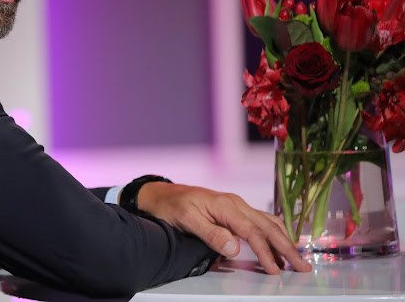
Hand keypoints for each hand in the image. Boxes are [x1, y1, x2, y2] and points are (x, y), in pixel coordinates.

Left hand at [136, 182, 311, 273]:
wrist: (160, 194)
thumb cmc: (171, 206)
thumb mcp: (186, 220)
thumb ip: (211, 234)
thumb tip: (235, 248)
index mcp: (226, 205)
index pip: (252, 231)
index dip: (265, 251)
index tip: (274, 269)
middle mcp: (235, 204)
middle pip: (268, 226)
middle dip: (287, 247)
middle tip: (303, 267)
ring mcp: (236, 206)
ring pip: (267, 222)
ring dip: (283, 241)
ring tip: (295, 260)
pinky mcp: (233, 212)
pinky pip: (259, 222)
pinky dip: (272, 235)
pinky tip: (277, 248)